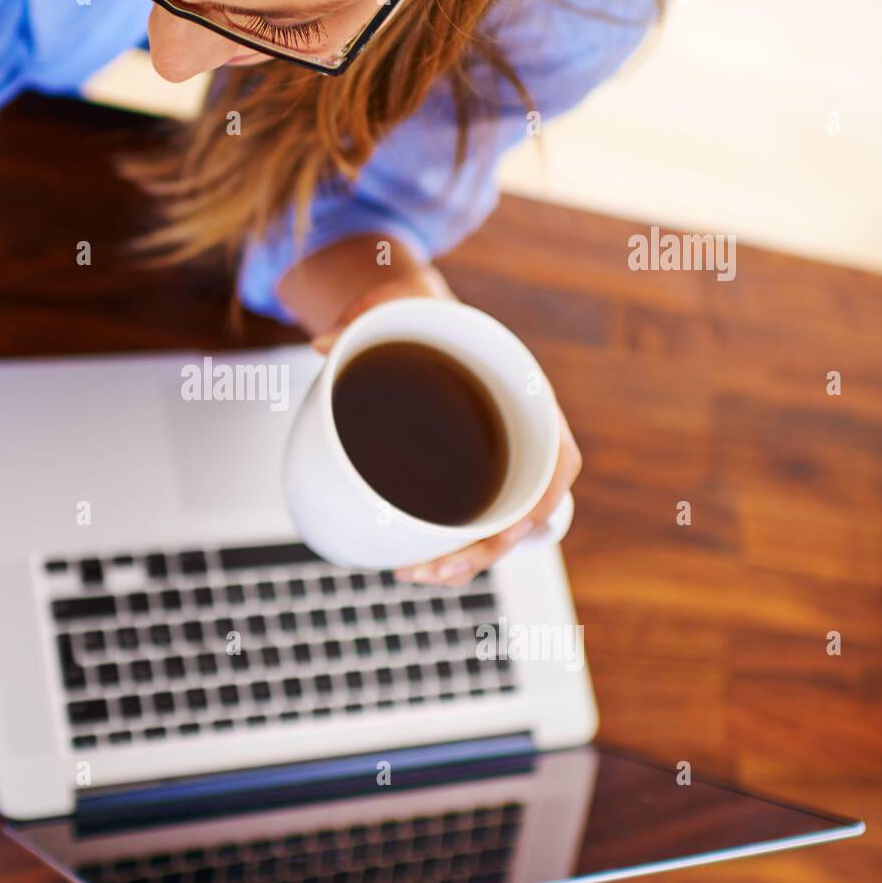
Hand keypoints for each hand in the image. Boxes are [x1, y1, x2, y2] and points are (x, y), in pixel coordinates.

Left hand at [311, 269, 580, 586]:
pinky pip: (476, 524)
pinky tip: (418, 563)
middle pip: (525, 511)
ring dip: (464, 561)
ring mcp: (501, 461)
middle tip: (429, 570)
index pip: (559, 461)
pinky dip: (453, 549)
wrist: (419, 316)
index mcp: (527, 396)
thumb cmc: (420, 314)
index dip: (539, 503)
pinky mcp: (473, 477)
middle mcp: (523, 435)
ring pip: (499, 528)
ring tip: (412, 574)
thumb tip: (321, 345)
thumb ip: (361, 323)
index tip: (507, 531)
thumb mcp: (395, 308)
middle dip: (483, 551)